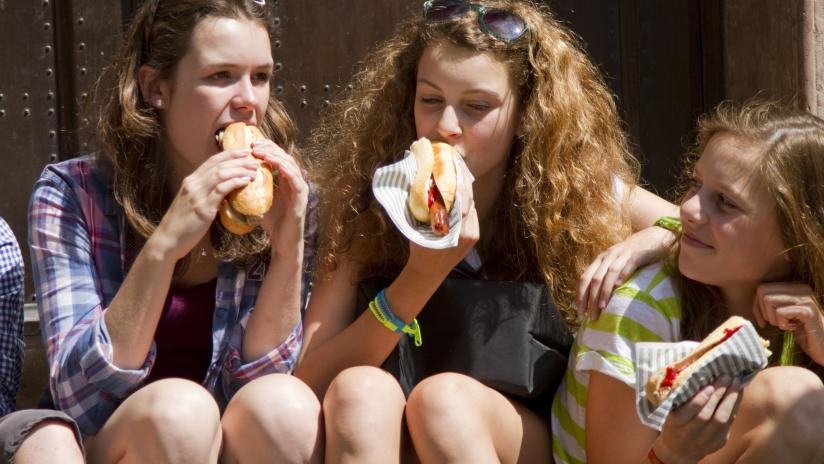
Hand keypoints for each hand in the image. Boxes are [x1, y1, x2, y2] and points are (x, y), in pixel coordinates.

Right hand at [153, 148, 259, 259]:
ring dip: (240, 170)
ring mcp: (197, 196)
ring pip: (220, 174)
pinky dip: (235, 182)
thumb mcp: (192, 202)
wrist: (167, 240)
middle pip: (218, 165)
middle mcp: (193, 184)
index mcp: (190, 181)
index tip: (244, 151)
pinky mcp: (203, 209)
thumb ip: (206, 193)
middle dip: (238, 160)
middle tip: (255, 161)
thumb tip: (225, 189)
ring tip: (254, 171)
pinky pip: (220, 191)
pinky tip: (246, 181)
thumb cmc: (182, 224)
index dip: (229, 154)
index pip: (212, 161)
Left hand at [251, 140, 308, 255]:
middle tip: (253, 144)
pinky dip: (284, 168)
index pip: (279, 158)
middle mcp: (295, 182)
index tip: (251, 145)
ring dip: (275, 155)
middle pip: (285, 157)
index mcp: (286, 181)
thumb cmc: (273, 223)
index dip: (267, 149)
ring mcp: (300, 189)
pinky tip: (272, 163)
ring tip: (259, 151)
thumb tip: (232, 180)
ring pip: (290, 164)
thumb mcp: (259, 200)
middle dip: (269, 148)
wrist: (283, 242)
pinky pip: (295, 178)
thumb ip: (252, 189)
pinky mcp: (301, 197)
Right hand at [407, 158, 477, 278]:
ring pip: (472, 207)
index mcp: (454, 231)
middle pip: (469, 201)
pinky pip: (472, 215)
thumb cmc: (418, 249)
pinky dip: (466, 204)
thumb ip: (424, 209)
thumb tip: (421, 184)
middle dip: (463, 183)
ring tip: (457, 176)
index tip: (454, 167)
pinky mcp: (475, 236)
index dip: (459, 182)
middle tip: (456, 166)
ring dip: (465, 193)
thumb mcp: (417, 228)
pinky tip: (459, 195)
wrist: (428, 272)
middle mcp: (468, 232)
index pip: (461, 200)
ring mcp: (473, 235)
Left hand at [577, 225, 674, 319]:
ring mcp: (620, 255)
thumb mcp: (619, 263)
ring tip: (599, 310)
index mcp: (600, 259)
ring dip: (601, 294)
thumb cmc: (637, 253)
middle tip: (589, 316)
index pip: (584, 278)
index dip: (580, 295)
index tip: (579, 312)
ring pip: (605, 276)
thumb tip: (601, 298)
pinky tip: (614, 296)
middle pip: (592, 279)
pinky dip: (616, 284)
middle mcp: (607, 256)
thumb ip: (610, 276)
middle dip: (588, 299)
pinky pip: (622, 271)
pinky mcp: (634, 256)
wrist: (657, 235)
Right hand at [655, 375, 742, 463]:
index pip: (691, 411)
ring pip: (722, 419)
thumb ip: (683, 399)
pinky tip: (737, 394)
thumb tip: (702, 377)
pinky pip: (729, 423)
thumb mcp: (670, 412)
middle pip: (708, 414)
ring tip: (735, 383)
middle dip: (719, 394)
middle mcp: (691, 433)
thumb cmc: (674, 425)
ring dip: (730, 399)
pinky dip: (734, 407)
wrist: (678, 451)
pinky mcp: (719, 442)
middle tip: (727, 377)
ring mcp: (706, 440)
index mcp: (676, 423)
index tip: (709, 386)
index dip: (702, 399)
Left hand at [753, 282, 823, 364]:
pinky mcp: (808, 311)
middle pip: (762, 292)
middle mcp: (800, 288)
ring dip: (773, 318)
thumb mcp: (785, 314)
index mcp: (794, 286)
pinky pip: (780, 313)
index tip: (763, 321)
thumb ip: (771, 304)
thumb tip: (752, 301)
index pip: (761, 288)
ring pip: (769, 300)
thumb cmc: (803, 331)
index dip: (757, 306)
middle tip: (776, 323)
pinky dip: (781, 324)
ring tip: (786, 325)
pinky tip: (794, 328)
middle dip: (763, 311)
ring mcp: (805, 299)